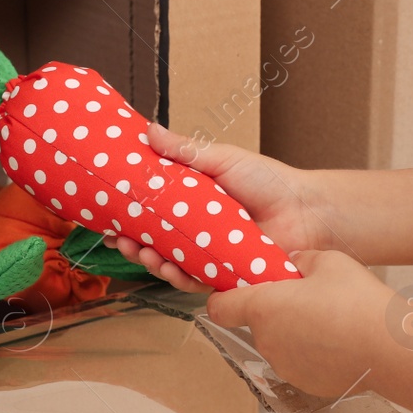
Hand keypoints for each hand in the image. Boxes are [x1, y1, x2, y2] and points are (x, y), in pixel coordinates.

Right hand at [111, 124, 331, 292]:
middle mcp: (194, 231)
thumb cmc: (268, 181)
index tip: (107, 215)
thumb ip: (185, 151)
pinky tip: (168, 269)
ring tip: (141, 253)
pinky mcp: (223, 276)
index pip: (149, 211)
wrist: (306, 211)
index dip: (127, 215)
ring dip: (150, 262)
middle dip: (131, 243)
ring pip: (169, 264)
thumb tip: (149, 130)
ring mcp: (207, 255)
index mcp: (189, 203)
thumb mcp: (223, 159)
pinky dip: (178, 277)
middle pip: (153, 241)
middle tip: (119, 238)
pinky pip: (195, 281)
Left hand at [205, 249, 397, 398]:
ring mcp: (285, 367)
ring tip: (329, 321)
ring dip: (293, 333)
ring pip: (279, 344)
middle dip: (274, 310)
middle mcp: (266, 341)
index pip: (219, 307)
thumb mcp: (328, 261)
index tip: (239, 289)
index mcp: (262, 308)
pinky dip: (311, 353)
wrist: (390, 349)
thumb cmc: (356, 300)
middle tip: (306, 298)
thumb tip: (293, 264)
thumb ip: (301, 260)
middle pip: (257, 323)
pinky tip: (339, 342)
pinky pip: (300, 363)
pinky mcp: (306, 384)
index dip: (224, 296)